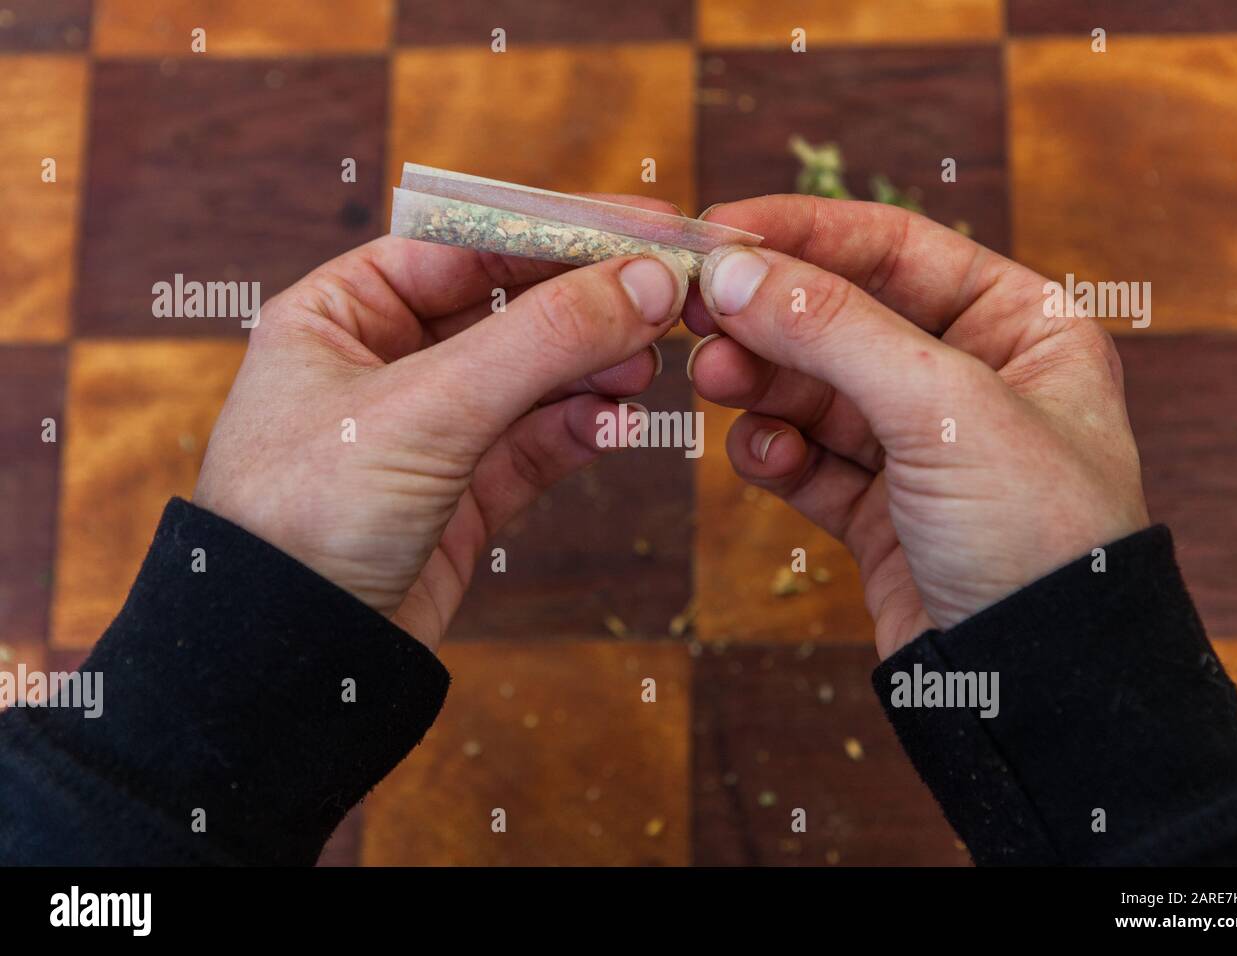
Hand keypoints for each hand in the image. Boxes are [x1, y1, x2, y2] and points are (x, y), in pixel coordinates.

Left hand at [194, 200, 686, 650]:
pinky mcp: (462, 494)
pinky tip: (617, 421)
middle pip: (509, 306)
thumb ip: (542, 338)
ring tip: (646, 369)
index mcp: (341, 313)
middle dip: (588, 303)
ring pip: (533, 376)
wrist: (290, 661)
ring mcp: (427, 430)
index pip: (466, 242)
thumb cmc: (309, 514)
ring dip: (593, 367)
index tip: (646, 226)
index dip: (558, 229)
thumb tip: (647, 280)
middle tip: (669, 296)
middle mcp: (383, 362)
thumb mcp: (427, 407)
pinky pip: (537, 442)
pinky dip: (581, 427)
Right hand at [685, 195, 1149, 658]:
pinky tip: (764, 457)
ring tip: (715, 384)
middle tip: (698, 317)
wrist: (1042, 689)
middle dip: (770, 318)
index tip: (717, 229)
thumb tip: (731, 269)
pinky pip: (810, 460)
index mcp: (1022, 326)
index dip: (801, 234)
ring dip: (762, 383)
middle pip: (843, 317)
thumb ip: (833, 327)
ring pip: (815, 390)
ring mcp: (923, 449)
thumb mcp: (943, 407)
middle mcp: (974, 379)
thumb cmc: (1040, 535)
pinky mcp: (882, 514)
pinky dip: (776, 452)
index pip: (894, 247)